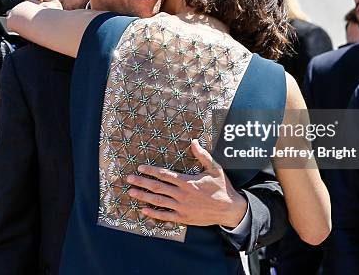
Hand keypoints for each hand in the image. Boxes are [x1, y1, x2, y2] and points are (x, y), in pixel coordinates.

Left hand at [126, 139, 246, 227]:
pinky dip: (153, 213)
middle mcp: (182, 194)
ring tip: (131, 192)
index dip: (151, 171)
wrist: (229, 209)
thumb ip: (202, 155)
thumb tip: (194, 141)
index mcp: (187, 181)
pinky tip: (143, 210)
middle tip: (128, 179)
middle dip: (141, 182)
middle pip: (157, 187)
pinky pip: (165, 216)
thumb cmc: (222, 187)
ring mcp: (181, 207)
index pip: (164, 175)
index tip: (140, 168)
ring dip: (143, 196)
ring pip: (158, 201)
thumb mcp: (214, 168)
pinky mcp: (183, 218)